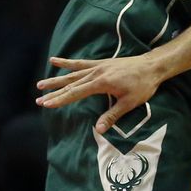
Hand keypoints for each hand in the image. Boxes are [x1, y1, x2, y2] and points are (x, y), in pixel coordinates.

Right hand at [35, 54, 165, 132]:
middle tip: (38, 100)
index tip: (45, 104)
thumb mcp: (129, 102)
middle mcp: (96, 73)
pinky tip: (55, 60)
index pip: (76, 93)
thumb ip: (113, 115)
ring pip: (73, 74)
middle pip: (71, 84)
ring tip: (40, 84)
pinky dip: (68, 63)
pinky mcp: (102, 63)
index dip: (60, 100)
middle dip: (54, 92)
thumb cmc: (143, 85)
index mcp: (101, 83)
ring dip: (57, 79)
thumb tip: (99, 129)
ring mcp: (98, 66)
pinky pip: (81, 63)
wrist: (153, 66)